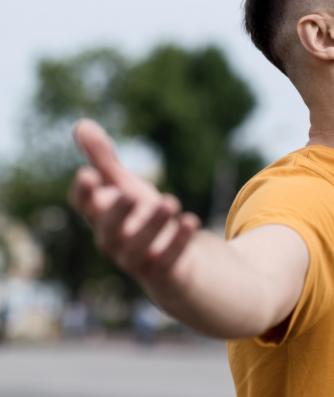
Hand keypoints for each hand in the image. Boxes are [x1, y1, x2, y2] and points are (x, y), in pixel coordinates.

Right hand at [68, 119, 200, 282]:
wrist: (171, 261)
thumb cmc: (140, 219)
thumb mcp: (124, 186)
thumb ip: (103, 160)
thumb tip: (80, 124)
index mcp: (102, 218)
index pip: (84, 207)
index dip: (84, 193)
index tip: (88, 173)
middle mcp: (115, 241)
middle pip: (108, 231)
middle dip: (117, 213)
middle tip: (130, 193)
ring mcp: (138, 260)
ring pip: (138, 248)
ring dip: (152, 226)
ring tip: (170, 203)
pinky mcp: (164, 272)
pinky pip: (169, 260)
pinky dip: (178, 242)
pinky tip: (191, 220)